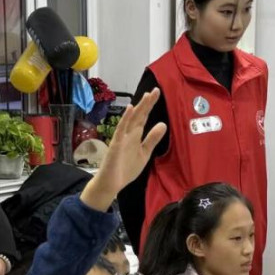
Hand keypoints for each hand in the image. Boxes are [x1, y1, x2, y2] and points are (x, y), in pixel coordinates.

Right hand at [80, 88, 167, 210]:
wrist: (112, 184)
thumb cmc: (126, 169)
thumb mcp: (144, 153)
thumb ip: (152, 139)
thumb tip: (163, 124)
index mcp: (136, 136)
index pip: (144, 118)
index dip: (150, 106)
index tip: (157, 93)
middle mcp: (129, 134)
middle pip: (139, 116)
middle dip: (147, 104)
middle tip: (155, 90)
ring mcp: (122, 138)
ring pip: (131, 120)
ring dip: (138, 108)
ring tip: (146, 96)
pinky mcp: (116, 144)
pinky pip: (121, 130)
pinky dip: (126, 119)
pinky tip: (130, 109)